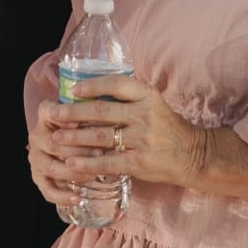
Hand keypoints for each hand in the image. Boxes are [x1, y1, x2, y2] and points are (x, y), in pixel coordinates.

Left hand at [34, 75, 206, 189]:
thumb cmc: (169, 128)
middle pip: (102, 111)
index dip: (92, 85)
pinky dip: (87, 163)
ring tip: (56, 139)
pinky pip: (108, 162)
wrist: (194, 155)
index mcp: (148, 96)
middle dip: (73, 113)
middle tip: (53, 115)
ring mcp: (143, 139)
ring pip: (101, 136)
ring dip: (75, 137)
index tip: (73, 90)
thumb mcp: (154, 105)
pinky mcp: (140, 161)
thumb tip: (92, 95)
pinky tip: (72, 163)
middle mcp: (145, 114)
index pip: (116, 84)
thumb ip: (129, 99)